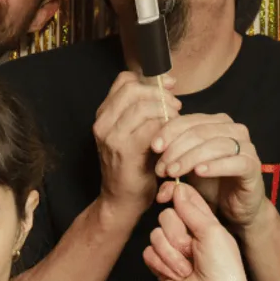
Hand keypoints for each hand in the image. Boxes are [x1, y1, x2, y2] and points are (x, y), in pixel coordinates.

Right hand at [94, 72, 180, 217]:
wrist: (121, 201)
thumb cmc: (134, 166)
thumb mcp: (132, 133)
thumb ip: (143, 110)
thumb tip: (167, 86)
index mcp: (104, 114)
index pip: (125, 80)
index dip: (150, 79)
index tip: (169, 86)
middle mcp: (103, 122)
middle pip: (133, 89)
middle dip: (160, 94)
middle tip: (176, 105)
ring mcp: (111, 136)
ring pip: (142, 107)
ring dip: (165, 110)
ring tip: (176, 121)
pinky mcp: (124, 151)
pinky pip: (150, 128)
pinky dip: (166, 127)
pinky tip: (173, 136)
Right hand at [143, 182, 250, 280]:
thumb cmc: (222, 268)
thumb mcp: (212, 232)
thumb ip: (192, 209)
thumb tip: (178, 189)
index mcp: (202, 221)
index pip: (183, 197)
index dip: (173, 193)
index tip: (167, 195)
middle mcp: (185, 232)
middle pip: (165, 216)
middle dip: (177, 235)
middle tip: (192, 250)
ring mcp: (171, 249)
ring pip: (155, 235)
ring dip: (172, 255)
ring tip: (188, 268)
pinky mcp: (159, 264)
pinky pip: (148, 253)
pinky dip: (163, 266)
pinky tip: (178, 275)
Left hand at [152, 113, 266, 229]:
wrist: (236, 207)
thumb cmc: (211, 185)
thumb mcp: (185, 173)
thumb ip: (170, 167)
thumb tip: (156, 172)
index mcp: (215, 122)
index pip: (188, 120)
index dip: (168, 132)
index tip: (153, 148)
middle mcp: (232, 129)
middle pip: (199, 131)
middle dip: (176, 148)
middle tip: (162, 167)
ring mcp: (246, 146)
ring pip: (215, 144)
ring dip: (190, 158)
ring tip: (173, 172)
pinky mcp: (253, 165)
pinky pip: (235, 161)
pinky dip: (215, 165)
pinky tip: (199, 172)